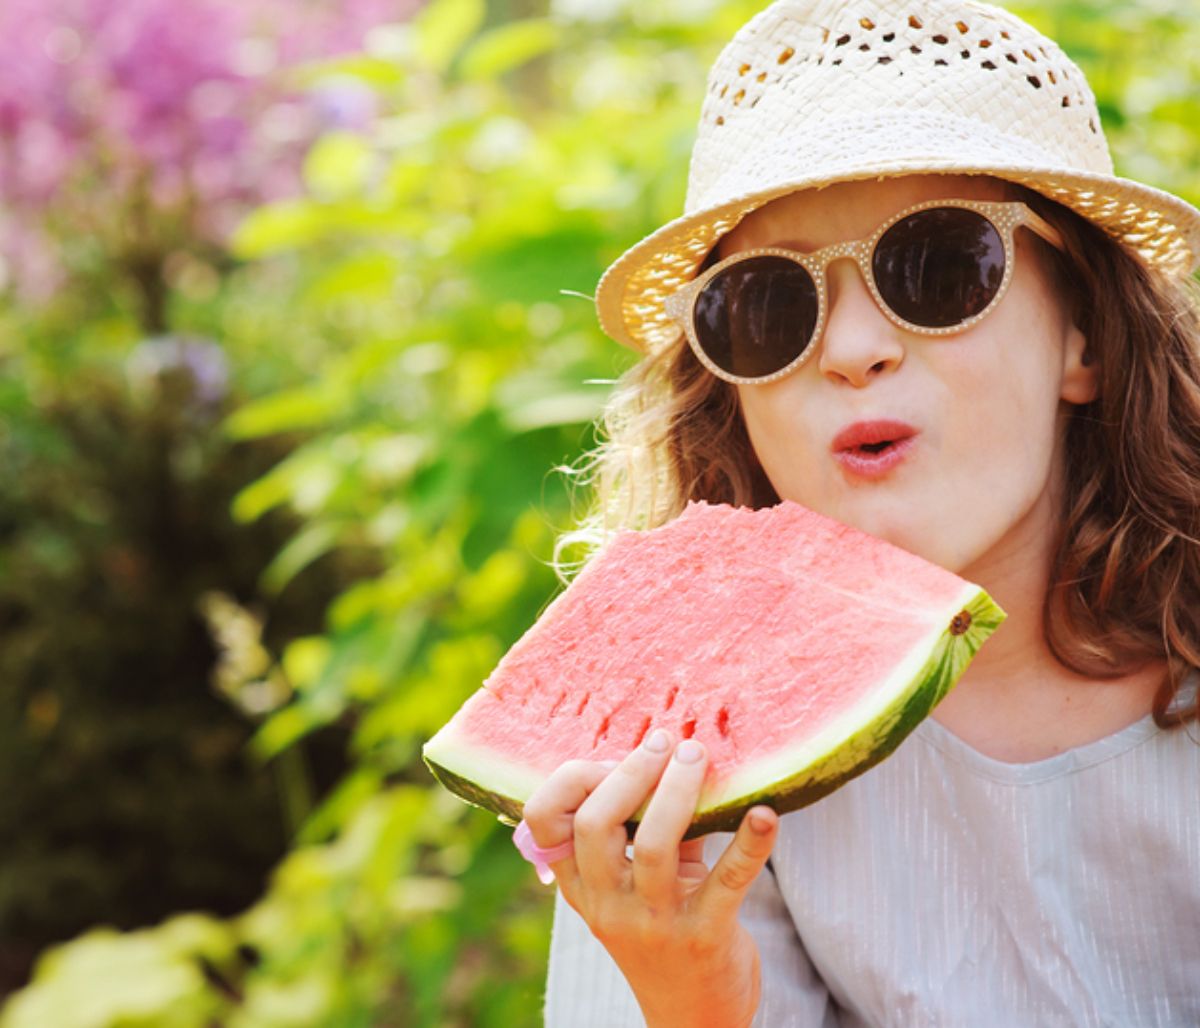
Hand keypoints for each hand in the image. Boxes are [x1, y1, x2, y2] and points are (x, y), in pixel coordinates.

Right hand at [522, 729, 778, 1027]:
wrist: (695, 1017)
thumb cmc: (664, 929)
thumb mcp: (635, 884)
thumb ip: (643, 827)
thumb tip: (669, 752)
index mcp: (581, 885)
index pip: (542, 822)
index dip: (572, 778)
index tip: (612, 754)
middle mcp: (607, 904)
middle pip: (595, 824)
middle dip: (631, 772)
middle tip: (667, 742)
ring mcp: (653, 922)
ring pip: (654, 846)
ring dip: (678, 791)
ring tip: (697, 755)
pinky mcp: (704, 936)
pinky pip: (726, 880)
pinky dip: (748, 842)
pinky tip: (764, 813)